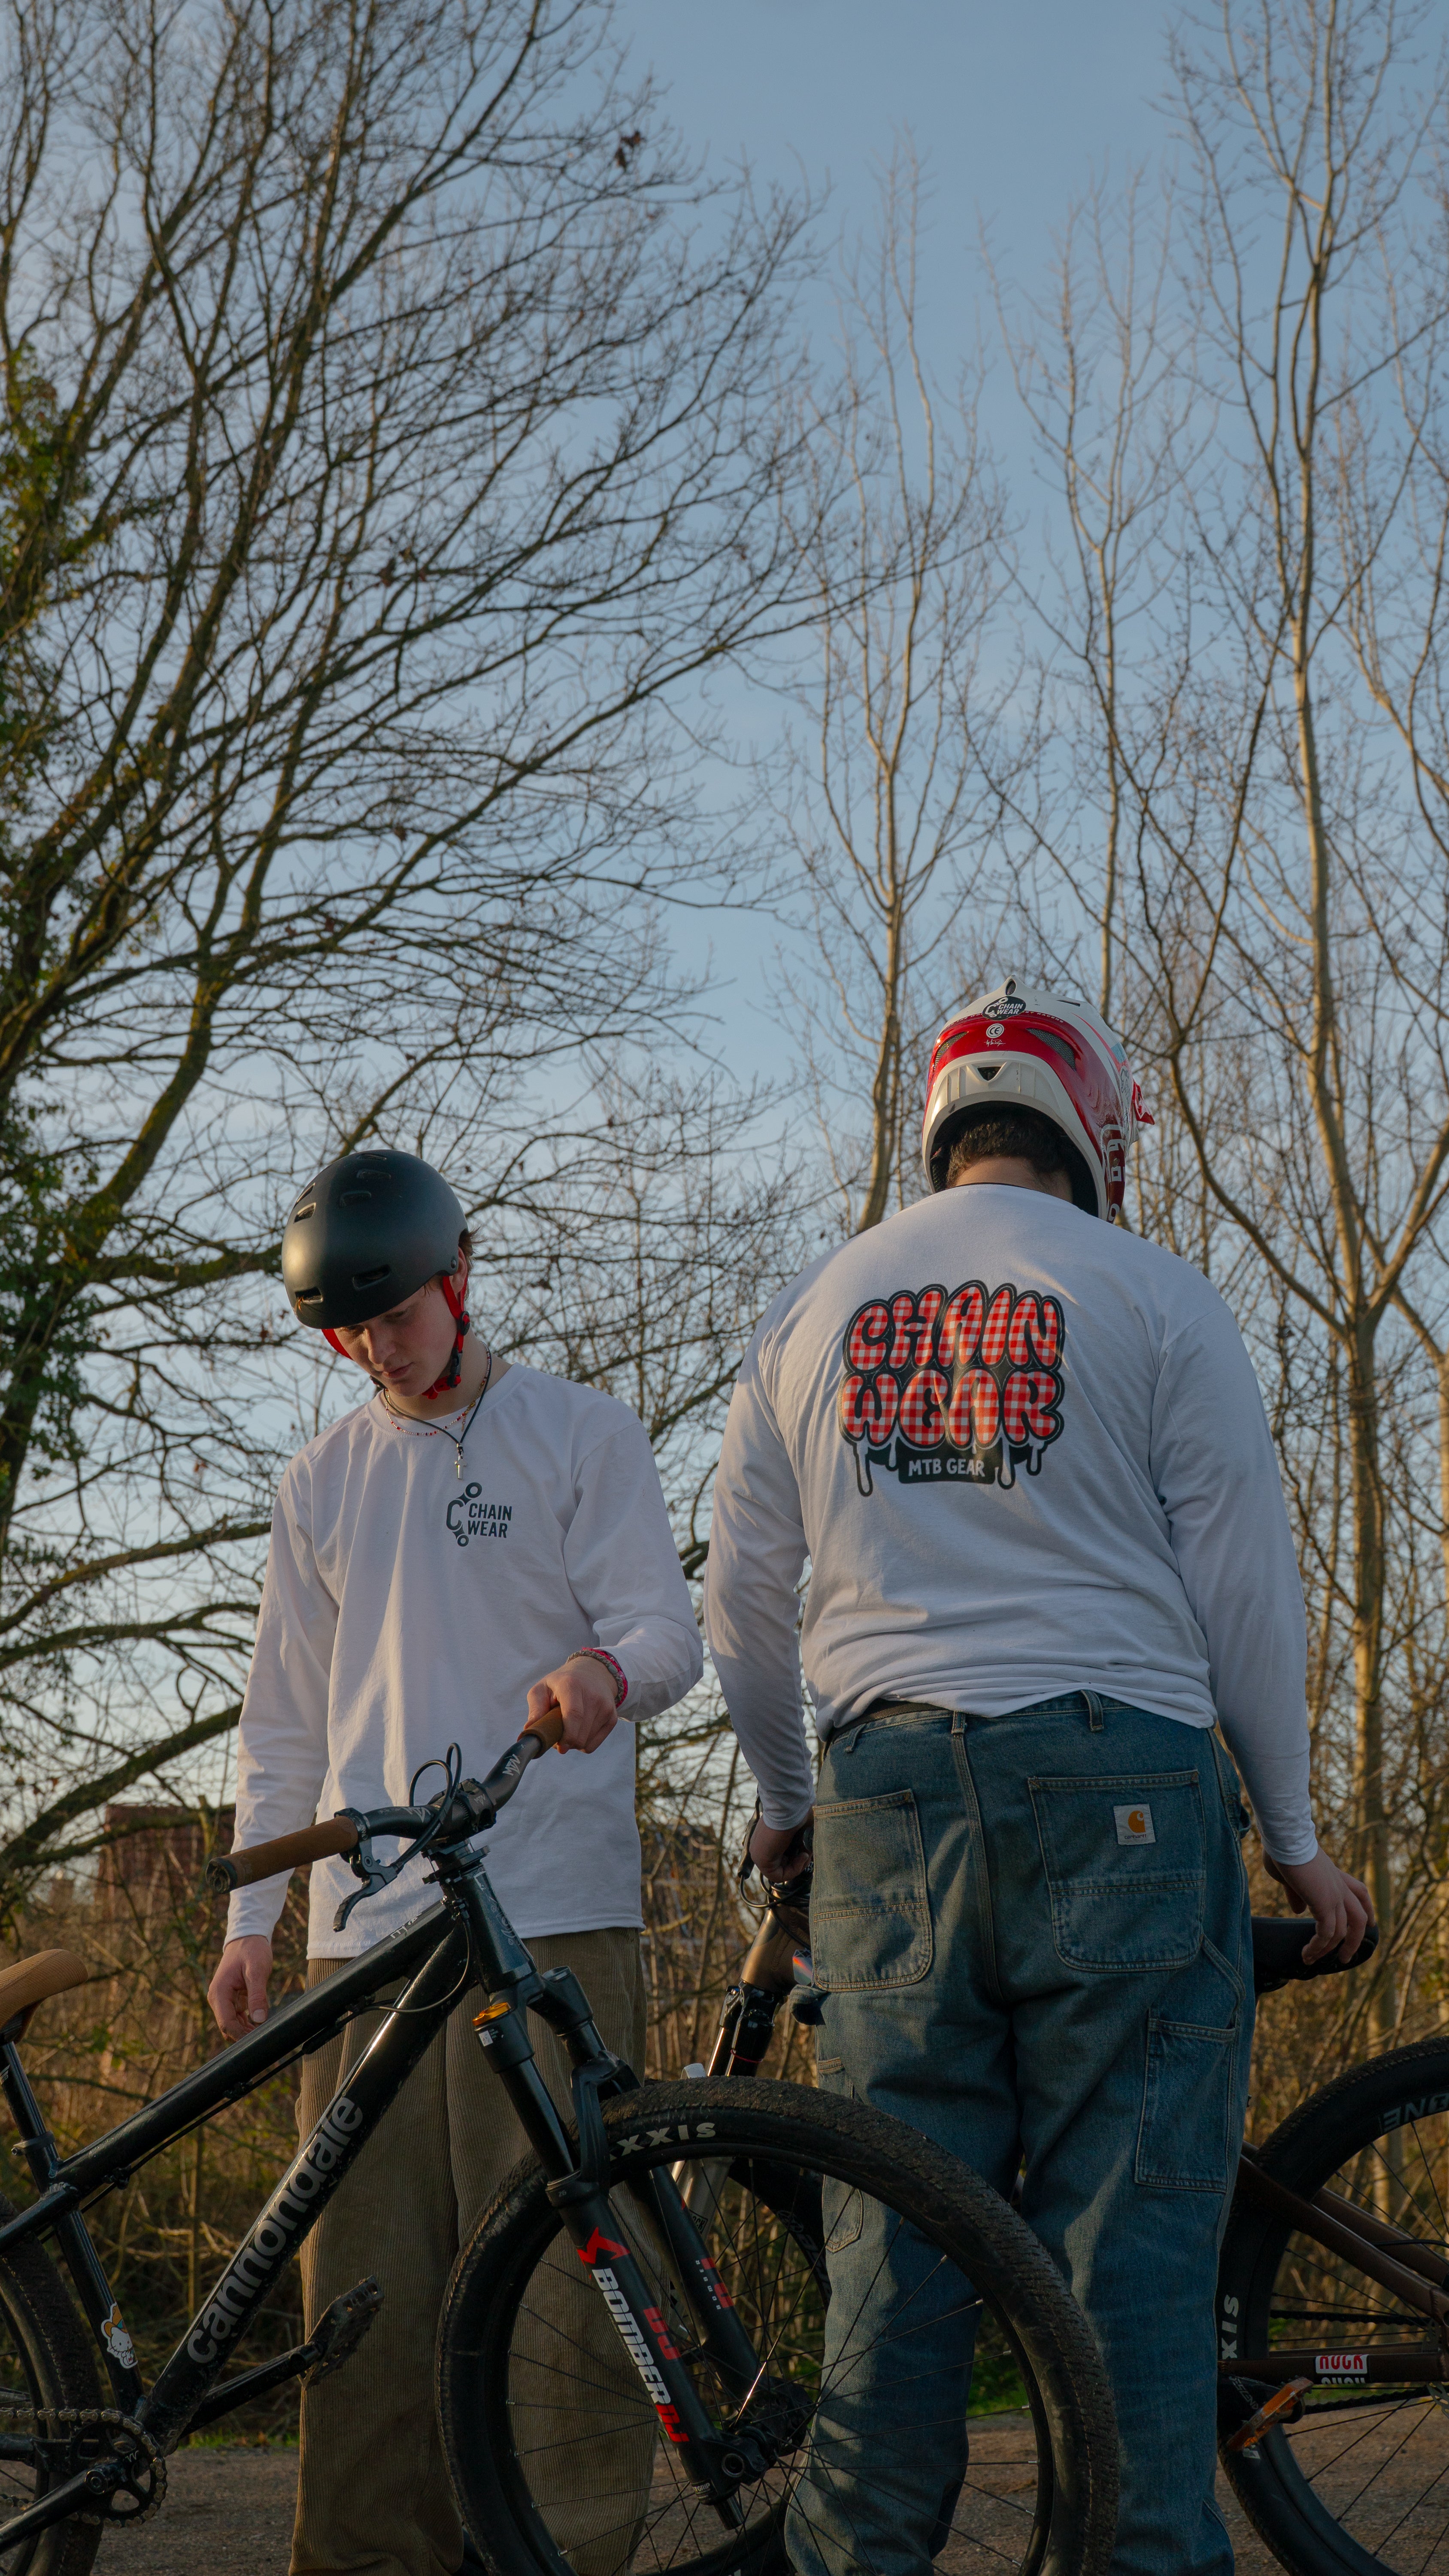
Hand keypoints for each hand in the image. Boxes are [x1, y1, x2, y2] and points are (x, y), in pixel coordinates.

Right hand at [208, 1936, 273, 2039]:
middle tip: (263, 2039)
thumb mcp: (257, 1970)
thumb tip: (259, 2019)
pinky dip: (246, 2023)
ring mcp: (223, 1999)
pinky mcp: (230, 1999)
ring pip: (232, 2024)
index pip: (227, 2023)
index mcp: (219, 1992)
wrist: (248, 1938)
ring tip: (264, 2034)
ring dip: (246, 2031)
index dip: (241, 2035)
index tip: (257, 2040)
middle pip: (228, 2026)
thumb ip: (257, 1994)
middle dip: (243, 2036)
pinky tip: (259, 2026)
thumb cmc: (252, 1950)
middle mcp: (217, 1998)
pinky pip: (236, 2017)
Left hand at [527, 1655, 620, 1754]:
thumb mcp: (542, 1688)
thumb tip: (530, 1729)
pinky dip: (583, 1743)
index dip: (566, 1735)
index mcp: (572, 1685)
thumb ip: (536, 1709)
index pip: (574, 1715)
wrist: (592, 1673)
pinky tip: (579, 1729)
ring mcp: (606, 1707)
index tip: (558, 1746)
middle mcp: (593, 1695)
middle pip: (580, 1734)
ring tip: (568, 1727)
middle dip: (565, 1742)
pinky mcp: (612, 1717)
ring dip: (573, 1742)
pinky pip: (593, 1744)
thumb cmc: (561, 1683)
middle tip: (556, 1734)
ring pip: (586, 1742)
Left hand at [750, 1812, 812, 1882]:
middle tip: (808, 1853)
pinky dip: (793, 1870)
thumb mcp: (803, 1829)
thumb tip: (809, 1853)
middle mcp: (761, 1845)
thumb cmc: (799, 1811)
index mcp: (768, 1837)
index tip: (807, 1850)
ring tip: (806, 1854)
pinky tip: (801, 1857)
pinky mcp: (761, 1859)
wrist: (791, 1805)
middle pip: (781, 1865)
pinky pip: (778, 1876)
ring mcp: (759, 1853)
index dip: (797, 1857)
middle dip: (798, 1862)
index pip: (781, 1856)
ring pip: (780, 1872)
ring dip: (798, 1866)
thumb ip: (804, 1842)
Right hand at [1265, 1846, 1373, 1964]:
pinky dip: (1318, 1947)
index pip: (1360, 1892)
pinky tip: (1307, 1953)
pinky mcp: (1324, 1904)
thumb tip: (1299, 1910)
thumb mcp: (1290, 1873)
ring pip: (1343, 1931)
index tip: (1371, 1924)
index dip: (1367, 1909)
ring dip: (1330, 1949)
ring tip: (1314, 1961)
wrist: (1287, 1838)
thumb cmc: (1283, 1848)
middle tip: (1345, 1957)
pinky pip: (1326, 1933)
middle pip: (1359, 1917)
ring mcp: (1334, 1896)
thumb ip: (1296, 1892)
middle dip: (1355, 1939)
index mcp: (1334, 1875)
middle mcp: (1339, 1886)